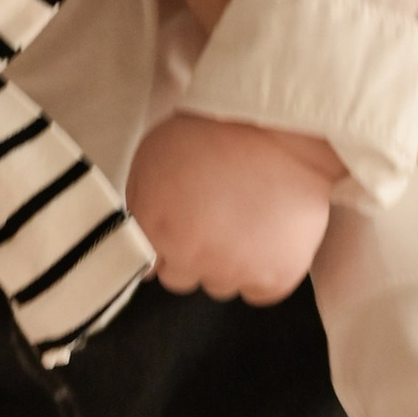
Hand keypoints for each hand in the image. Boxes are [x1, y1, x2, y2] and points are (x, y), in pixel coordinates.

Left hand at [126, 110, 341, 301]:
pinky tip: (265, 240)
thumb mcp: (151, 158)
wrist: (279, 125)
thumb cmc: (215, 132)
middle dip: (194, 254)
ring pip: (222, 285)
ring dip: (228, 262)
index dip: (165, 244)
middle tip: (215, 218)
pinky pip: (260, 291)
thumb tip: (138, 237)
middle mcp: (194, 258)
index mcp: (159, 231)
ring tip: (245, 221)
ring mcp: (237, 270)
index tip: (179, 229)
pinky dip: (263, 272)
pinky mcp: (277, 276)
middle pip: (183, 278)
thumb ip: (141, 206)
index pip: (149, 265)